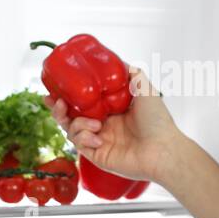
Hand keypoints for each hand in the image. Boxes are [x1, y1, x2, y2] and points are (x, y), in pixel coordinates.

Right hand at [44, 65, 184, 185]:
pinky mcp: (97, 156)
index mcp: (111, 110)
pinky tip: (98, 138)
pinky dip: (84, 138)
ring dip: (76, 124)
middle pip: (70, 117)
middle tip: (55, 102)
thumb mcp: (145, 88)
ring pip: (72, 130)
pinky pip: (79, 145)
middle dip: (59, 109)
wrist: (163, 150)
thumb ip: (131, 73)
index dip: (68, 95)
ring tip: (94, 123)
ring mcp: (99, 141)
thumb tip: (118, 61)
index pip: (83, 102)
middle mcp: (103, 126)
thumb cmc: (158, 121)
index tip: (56, 88)